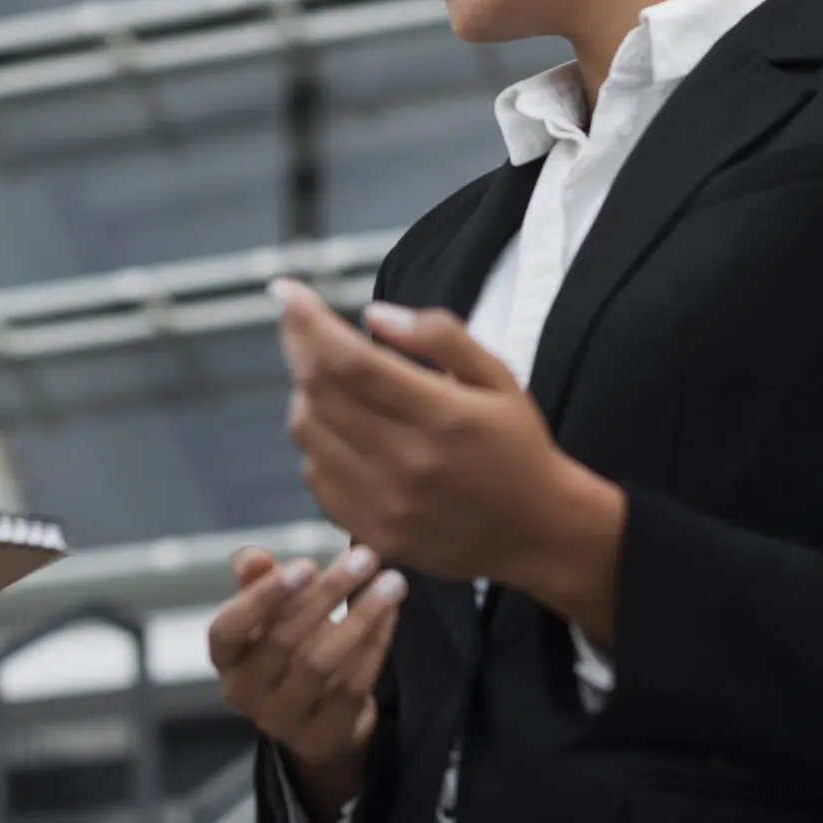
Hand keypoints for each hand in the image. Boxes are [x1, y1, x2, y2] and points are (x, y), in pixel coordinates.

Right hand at [208, 543, 402, 822]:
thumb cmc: (286, 649)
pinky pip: (352, 687)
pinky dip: (375, 646)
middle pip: (283, 640)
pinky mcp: (321, 737)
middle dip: (328, 593)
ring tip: (392, 583)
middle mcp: (243, 693)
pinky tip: (392, 614)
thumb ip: (257, 580)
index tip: (306, 564)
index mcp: (225, 658)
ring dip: (361, 618)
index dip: (263, 597)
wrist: (315, 718)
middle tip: (366, 559)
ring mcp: (281, 721)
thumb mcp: (267, 613)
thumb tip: (253, 558)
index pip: (228, 628)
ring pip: (321, 664)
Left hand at [273, 277, 627, 642]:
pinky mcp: (372, 532)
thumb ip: (440, 336)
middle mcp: (408, 463)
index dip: (307, 322)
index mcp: (442, 416)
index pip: (350, 361)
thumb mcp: (498, 376)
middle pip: (319, 392)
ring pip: (308, 432)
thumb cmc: (517, 445)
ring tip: (334, 380)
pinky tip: (344, 430)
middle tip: (301, 324)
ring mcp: (385, 504)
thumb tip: (372, 314)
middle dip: (299, 346)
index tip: (283, 290)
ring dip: (306, 393)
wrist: (539, 531)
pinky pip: (315, 475)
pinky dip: (317, 442)